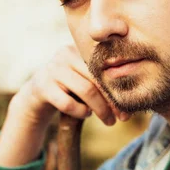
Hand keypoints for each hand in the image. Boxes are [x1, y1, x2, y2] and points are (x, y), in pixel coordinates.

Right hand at [13, 44, 130, 127]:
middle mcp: (66, 54)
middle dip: (113, 100)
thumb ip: (104, 82)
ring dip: (101, 109)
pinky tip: (85, 114)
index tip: (129, 107)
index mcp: (80, 49)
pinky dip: (80, 111)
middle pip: (98, 78)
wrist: (36, 98)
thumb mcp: (86, 81)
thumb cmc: (70, 90)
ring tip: (109, 121)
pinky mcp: (42, 87)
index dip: (120, 88)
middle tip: (123, 118)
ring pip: (86, 90)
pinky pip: (67, 103)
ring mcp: (52, 69)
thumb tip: (134, 98)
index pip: (106, 67)